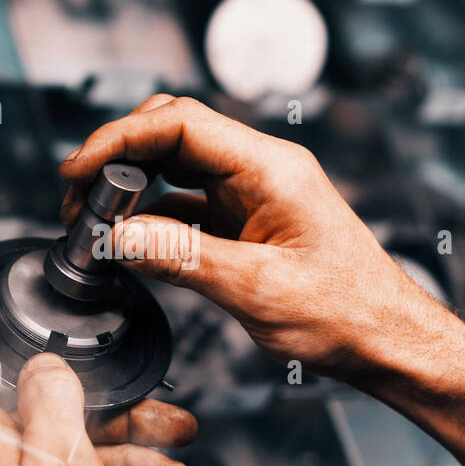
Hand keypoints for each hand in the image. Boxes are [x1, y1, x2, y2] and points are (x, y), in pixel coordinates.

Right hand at [60, 95, 441, 383]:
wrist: (387, 341)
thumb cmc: (347, 315)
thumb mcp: (257, 291)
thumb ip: (182, 259)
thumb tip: (117, 238)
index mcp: (272, 169)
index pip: (182, 124)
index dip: (121, 138)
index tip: (79, 167)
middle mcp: (262, 171)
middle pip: (173, 132)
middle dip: (118, 155)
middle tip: (77, 195)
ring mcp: (254, 194)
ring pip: (176, 165)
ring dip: (131, 185)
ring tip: (94, 220)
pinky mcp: (247, 221)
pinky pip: (187, 201)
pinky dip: (152, 215)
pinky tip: (130, 241)